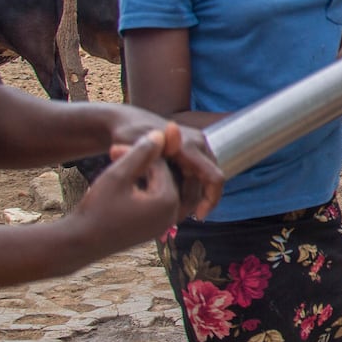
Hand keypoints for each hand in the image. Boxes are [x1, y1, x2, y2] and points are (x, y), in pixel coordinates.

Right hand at [71, 129, 180, 244]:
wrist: (79, 244)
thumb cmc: (96, 208)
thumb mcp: (118, 175)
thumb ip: (140, 153)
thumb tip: (160, 134)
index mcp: (168, 201)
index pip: (159, 164)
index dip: (135, 154)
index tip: (113, 150)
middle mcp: (172, 215)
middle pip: (162, 176)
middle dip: (140, 164)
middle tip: (113, 154)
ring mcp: (164, 225)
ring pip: (158, 188)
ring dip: (140, 176)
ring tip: (116, 167)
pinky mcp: (153, 230)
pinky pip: (154, 202)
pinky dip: (141, 190)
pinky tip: (122, 185)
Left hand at [105, 108, 223, 219]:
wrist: (129, 121)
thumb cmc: (126, 137)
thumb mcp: (132, 148)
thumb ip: (148, 154)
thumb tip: (161, 157)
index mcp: (189, 145)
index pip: (215, 178)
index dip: (211, 201)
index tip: (198, 217)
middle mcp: (200, 143)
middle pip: (209, 183)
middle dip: (196, 203)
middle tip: (175, 220)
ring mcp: (200, 146)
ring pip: (204, 181)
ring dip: (192, 198)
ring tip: (171, 212)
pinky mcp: (196, 152)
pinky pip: (200, 175)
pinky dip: (188, 190)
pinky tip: (171, 201)